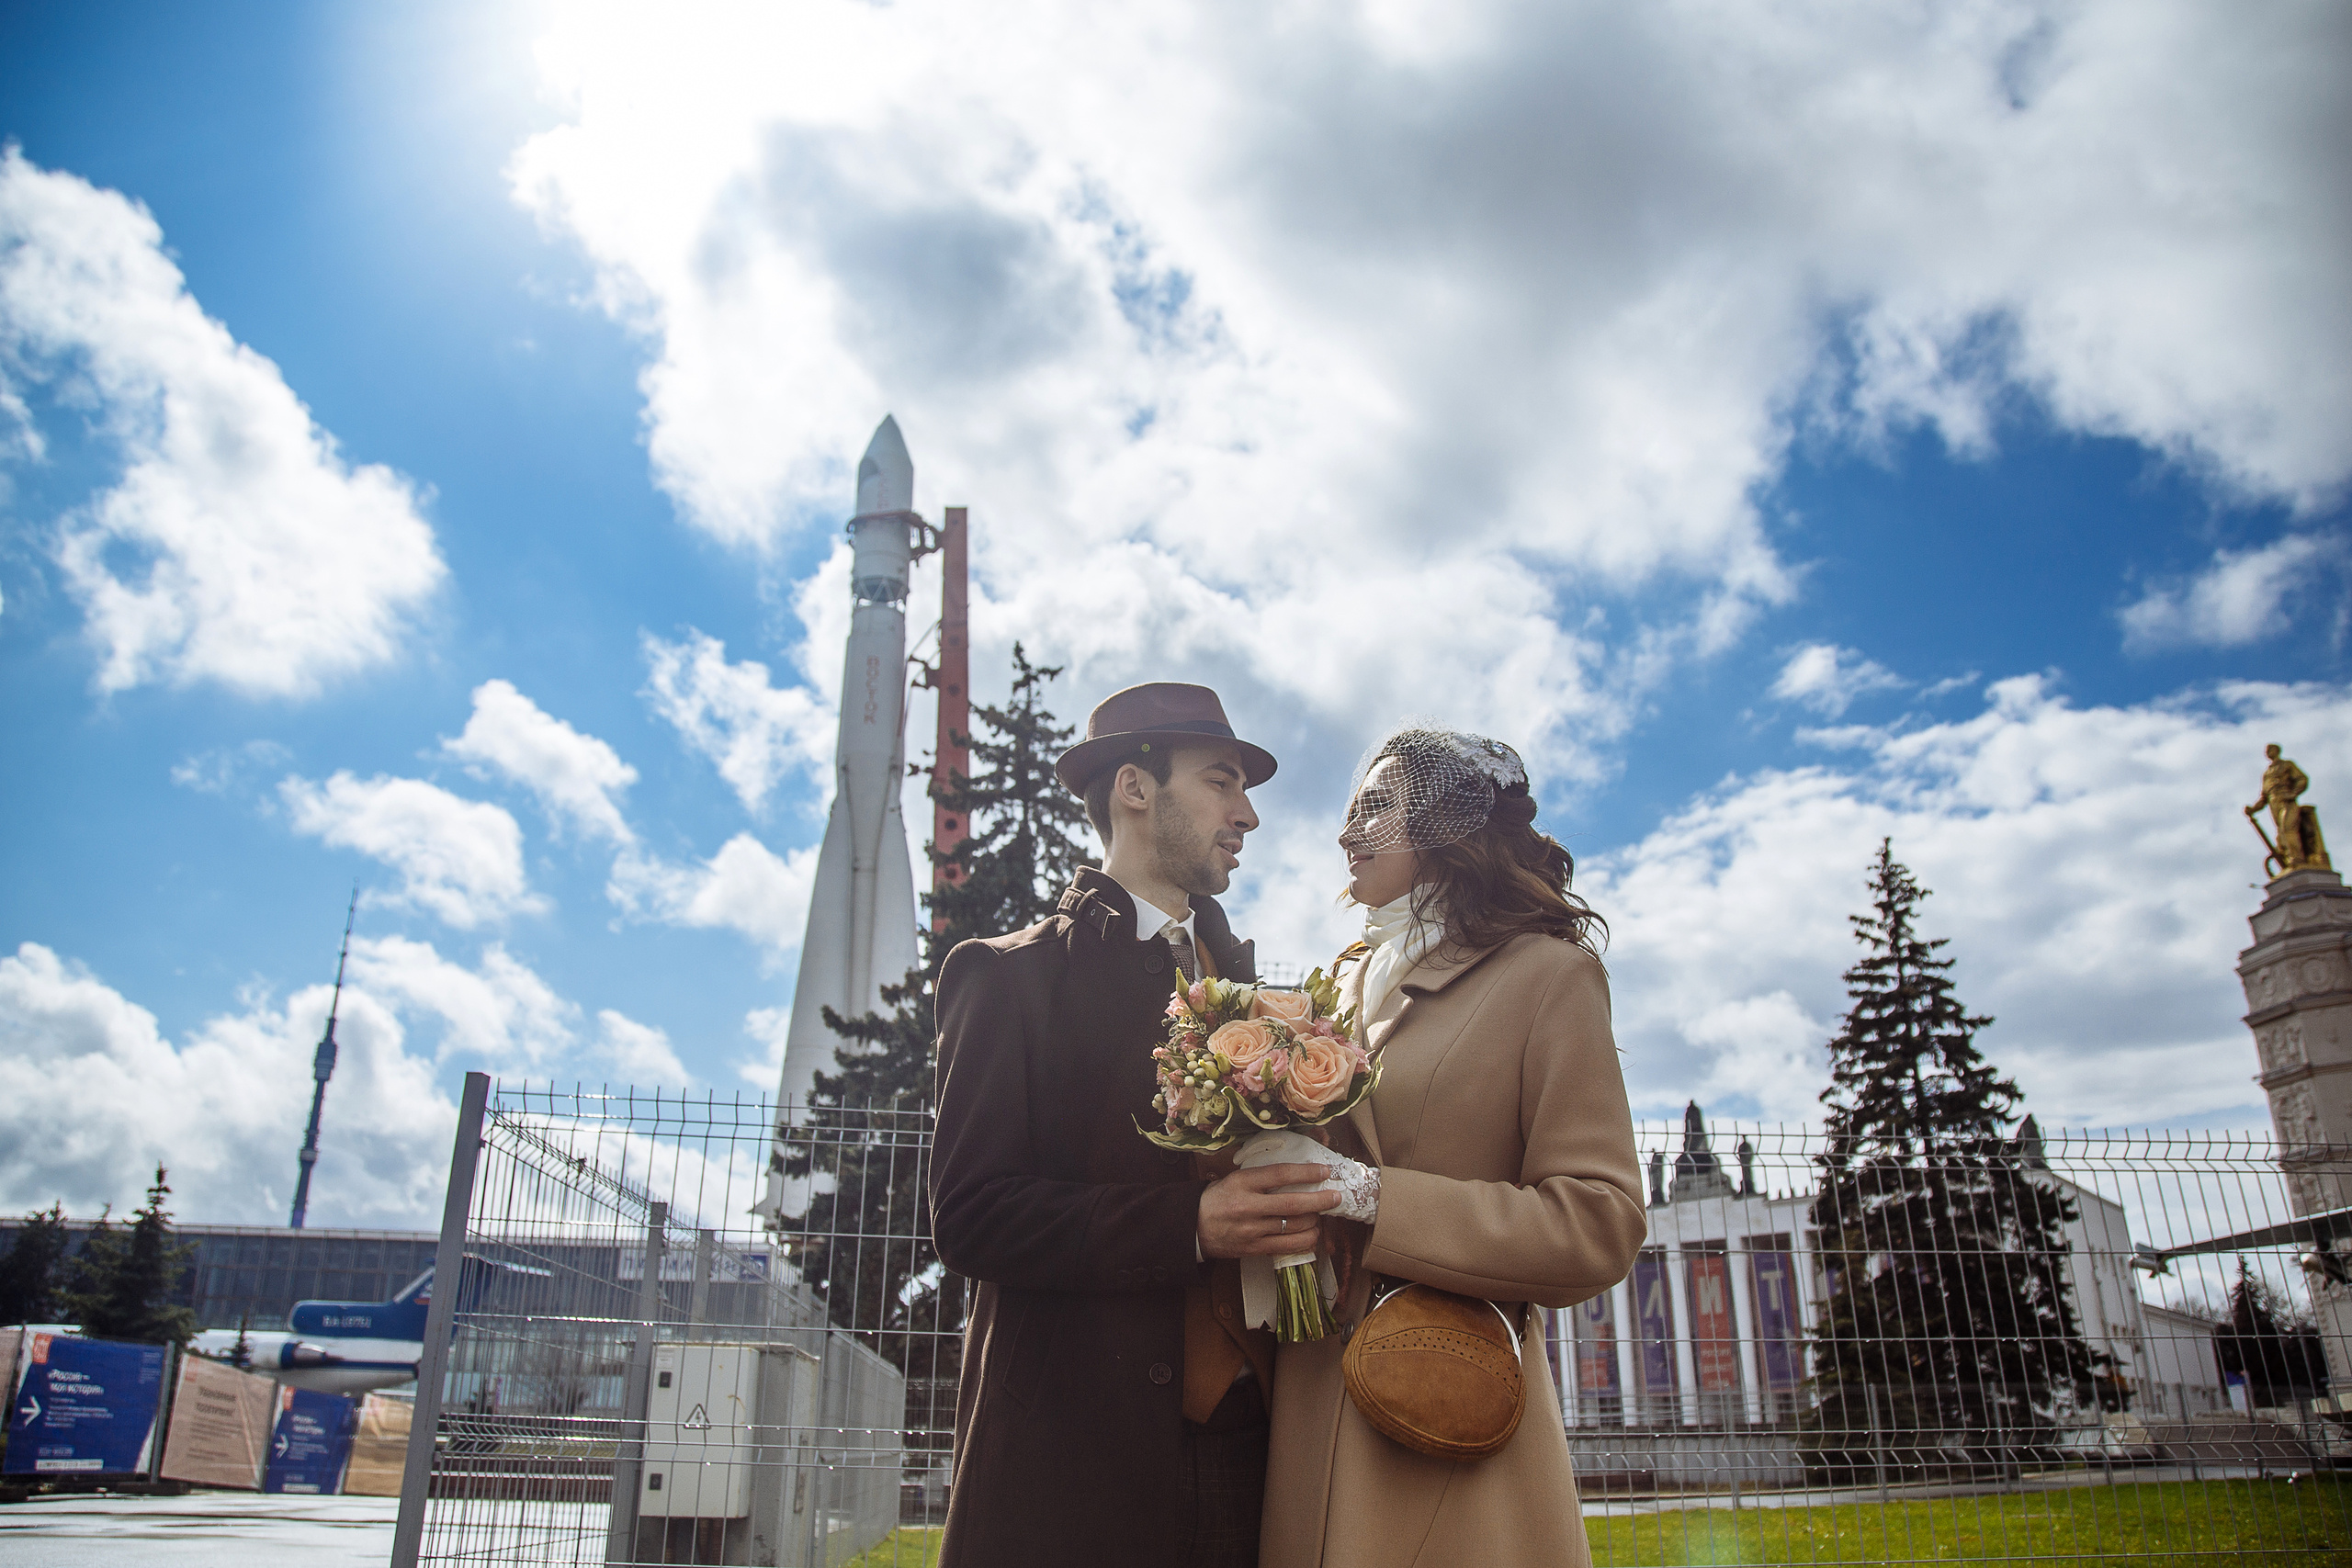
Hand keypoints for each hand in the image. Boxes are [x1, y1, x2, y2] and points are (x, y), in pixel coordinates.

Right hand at [1197, 1162, 1339, 1258]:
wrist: (1193, 1227)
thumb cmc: (1217, 1198)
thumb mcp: (1235, 1179)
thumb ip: (1262, 1176)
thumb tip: (1298, 1172)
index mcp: (1242, 1183)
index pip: (1280, 1174)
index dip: (1306, 1172)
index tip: (1324, 1171)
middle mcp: (1248, 1206)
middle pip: (1293, 1203)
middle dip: (1320, 1200)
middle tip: (1335, 1196)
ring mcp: (1252, 1230)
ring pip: (1294, 1226)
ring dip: (1314, 1220)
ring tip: (1319, 1214)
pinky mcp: (1255, 1249)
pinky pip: (1288, 1246)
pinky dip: (1305, 1240)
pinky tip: (1311, 1233)